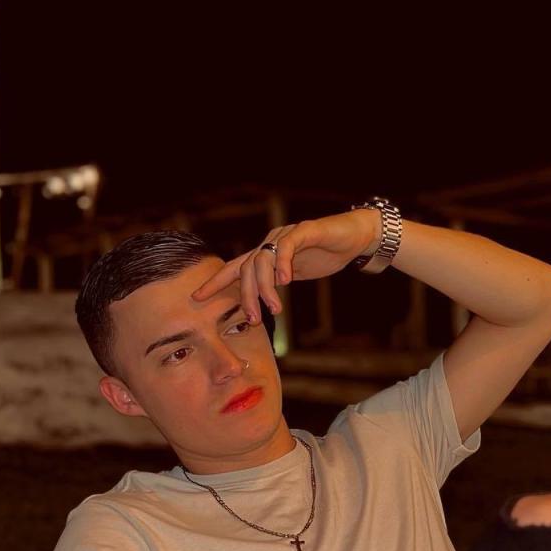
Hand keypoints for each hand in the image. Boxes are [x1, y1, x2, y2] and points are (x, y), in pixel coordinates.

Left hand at [191, 212, 379, 318]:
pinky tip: (286, 281)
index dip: (216, 281)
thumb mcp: (296, 273)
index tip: (197, 297)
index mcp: (267, 254)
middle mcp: (270, 243)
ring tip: (275, 308)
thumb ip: (278, 282)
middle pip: (247, 269)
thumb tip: (263, 303)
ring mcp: (285, 235)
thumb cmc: (325, 255)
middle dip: (247, 296)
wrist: (354, 237)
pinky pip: (286, 246)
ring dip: (266, 287)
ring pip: (263, 260)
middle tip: (253, 319)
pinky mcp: (304, 231)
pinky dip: (282, 263)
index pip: (236, 268)